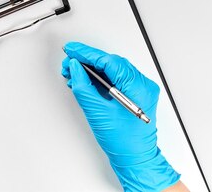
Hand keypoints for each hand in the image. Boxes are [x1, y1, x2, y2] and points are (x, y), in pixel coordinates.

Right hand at [62, 42, 179, 191]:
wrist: (136, 160)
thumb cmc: (123, 142)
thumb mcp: (97, 112)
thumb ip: (83, 86)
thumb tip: (75, 68)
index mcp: (137, 86)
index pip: (108, 60)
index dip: (86, 53)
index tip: (71, 50)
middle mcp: (142, 84)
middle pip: (110, 63)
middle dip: (87, 61)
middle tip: (69, 63)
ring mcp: (141, 88)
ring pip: (112, 69)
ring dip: (92, 70)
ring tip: (74, 73)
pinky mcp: (136, 93)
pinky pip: (116, 78)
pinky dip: (100, 78)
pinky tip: (86, 80)